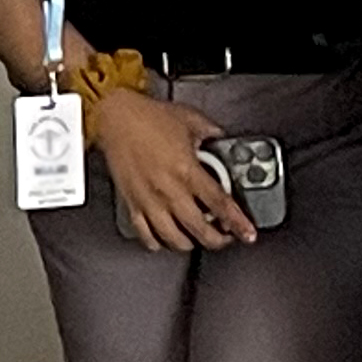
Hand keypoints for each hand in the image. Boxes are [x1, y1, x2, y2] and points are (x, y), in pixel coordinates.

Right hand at [95, 88, 251, 251]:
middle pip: (199, 230)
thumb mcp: (190, 120)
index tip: (247, 233)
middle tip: (225, 238)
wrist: (114, 118)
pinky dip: (157, 243)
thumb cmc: (147, 117)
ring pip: (173, 238)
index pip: (220, 205)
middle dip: (218, 240)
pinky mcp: (132, 203)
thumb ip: (211, 133)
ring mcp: (149, 200)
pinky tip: (165, 239)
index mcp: (187, 171)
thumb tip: (221, 140)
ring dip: (190, 244)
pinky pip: (145, 234)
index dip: (238, 223)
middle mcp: (169, 190)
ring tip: (197, 239)